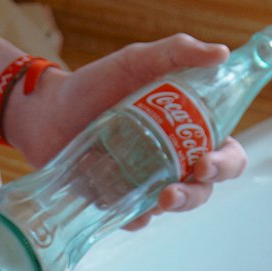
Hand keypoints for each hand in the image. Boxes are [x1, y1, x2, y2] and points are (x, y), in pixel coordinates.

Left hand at [4, 34, 247, 226]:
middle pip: (204, 188)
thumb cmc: (95, 83)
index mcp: (187, 130)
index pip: (226, 153)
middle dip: (197, 193)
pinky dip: (136, 217)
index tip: (206, 161)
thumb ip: (177, 52)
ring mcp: (146, 183)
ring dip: (173, 207)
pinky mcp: (119, 200)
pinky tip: (128, 209)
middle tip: (177, 188)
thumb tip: (221, 53)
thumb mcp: (136, 61)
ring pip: (174, 206)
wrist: (45, 109)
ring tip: (158, 199)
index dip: (226, 163)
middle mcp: (172, 160)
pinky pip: (136, 218)